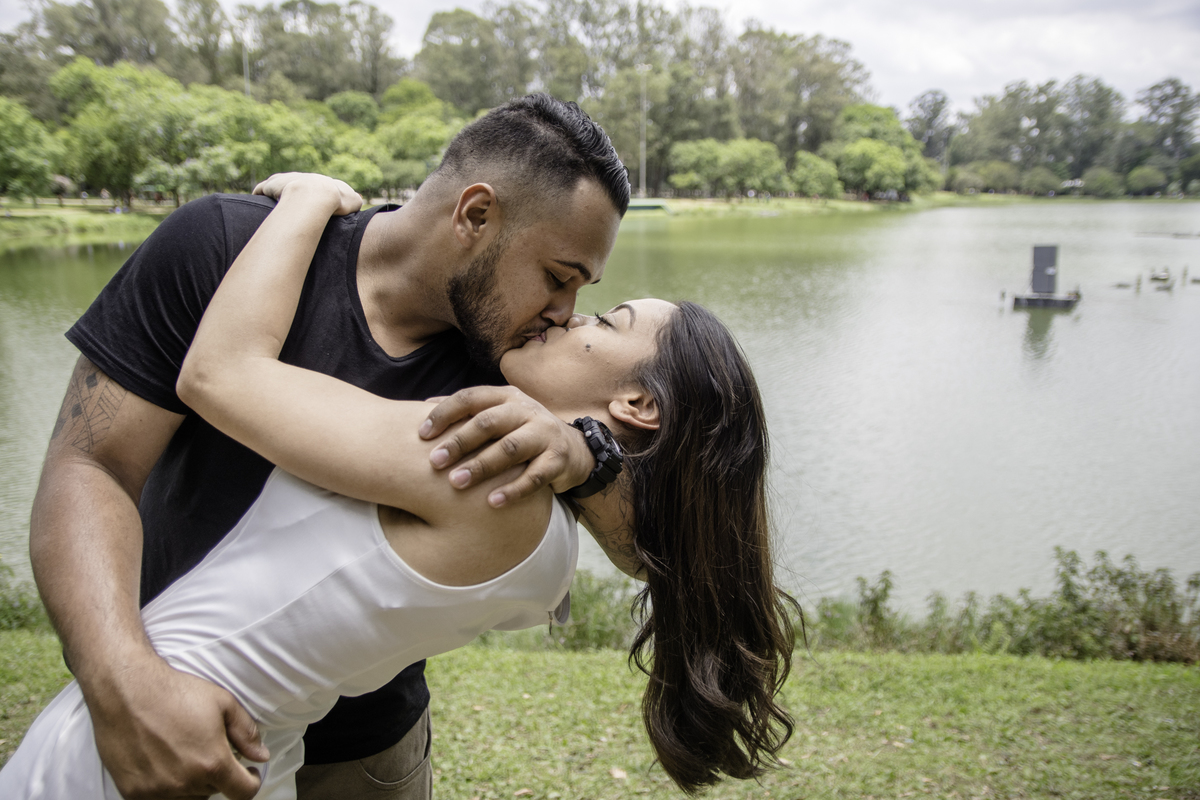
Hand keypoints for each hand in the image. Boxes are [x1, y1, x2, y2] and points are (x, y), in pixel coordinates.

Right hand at [86, 649, 268, 799]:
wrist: (127, 692)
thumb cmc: (174, 694)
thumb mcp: (223, 703)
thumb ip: (246, 733)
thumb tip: (261, 755)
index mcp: (212, 763)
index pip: (243, 793)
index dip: (250, 782)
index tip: (247, 772)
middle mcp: (185, 783)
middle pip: (214, 791)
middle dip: (217, 775)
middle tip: (208, 750)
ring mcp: (158, 791)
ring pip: (188, 797)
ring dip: (192, 783)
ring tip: (185, 754)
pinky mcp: (134, 793)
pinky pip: (160, 799)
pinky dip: (167, 787)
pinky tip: (165, 764)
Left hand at [253, 172, 361, 215]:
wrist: (318, 195)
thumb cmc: (337, 201)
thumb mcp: (353, 201)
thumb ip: (354, 200)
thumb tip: (357, 200)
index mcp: (320, 181)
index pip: (317, 185)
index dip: (315, 193)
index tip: (313, 201)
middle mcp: (302, 177)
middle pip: (296, 182)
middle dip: (293, 190)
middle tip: (291, 202)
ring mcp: (286, 180)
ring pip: (278, 184)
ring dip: (275, 191)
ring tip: (271, 202)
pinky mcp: (272, 185)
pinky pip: (263, 188)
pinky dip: (260, 192)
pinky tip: (257, 198)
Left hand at [419, 386, 593, 506]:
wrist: (574, 449)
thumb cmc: (523, 432)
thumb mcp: (500, 415)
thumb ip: (468, 410)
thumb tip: (423, 404)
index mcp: (507, 398)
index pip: (471, 397)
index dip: (444, 414)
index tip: (421, 434)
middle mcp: (526, 411)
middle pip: (489, 422)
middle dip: (459, 442)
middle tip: (434, 462)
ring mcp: (545, 434)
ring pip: (510, 448)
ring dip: (481, 466)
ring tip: (456, 483)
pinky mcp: (558, 460)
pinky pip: (534, 476)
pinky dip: (513, 490)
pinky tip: (492, 502)